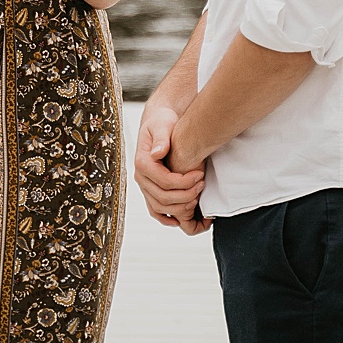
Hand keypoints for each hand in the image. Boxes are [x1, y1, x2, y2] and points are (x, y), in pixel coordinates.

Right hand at [133, 105, 205, 229]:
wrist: (158, 123)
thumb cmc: (161, 122)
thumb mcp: (162, 124)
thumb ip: (161, 138)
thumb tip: (158, 153)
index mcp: (142, 162)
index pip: (164, 181)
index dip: (184, 182)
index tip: (200, 175)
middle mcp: (141, 176)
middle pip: (163, 197)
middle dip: (186, 194)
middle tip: (202, 185)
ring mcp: (145, 185)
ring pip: (161, 207)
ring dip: (181, 206)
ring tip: (197, 196)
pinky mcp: (150, 190)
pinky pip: (154, 210)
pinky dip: (166, 218)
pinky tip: (179, 220)